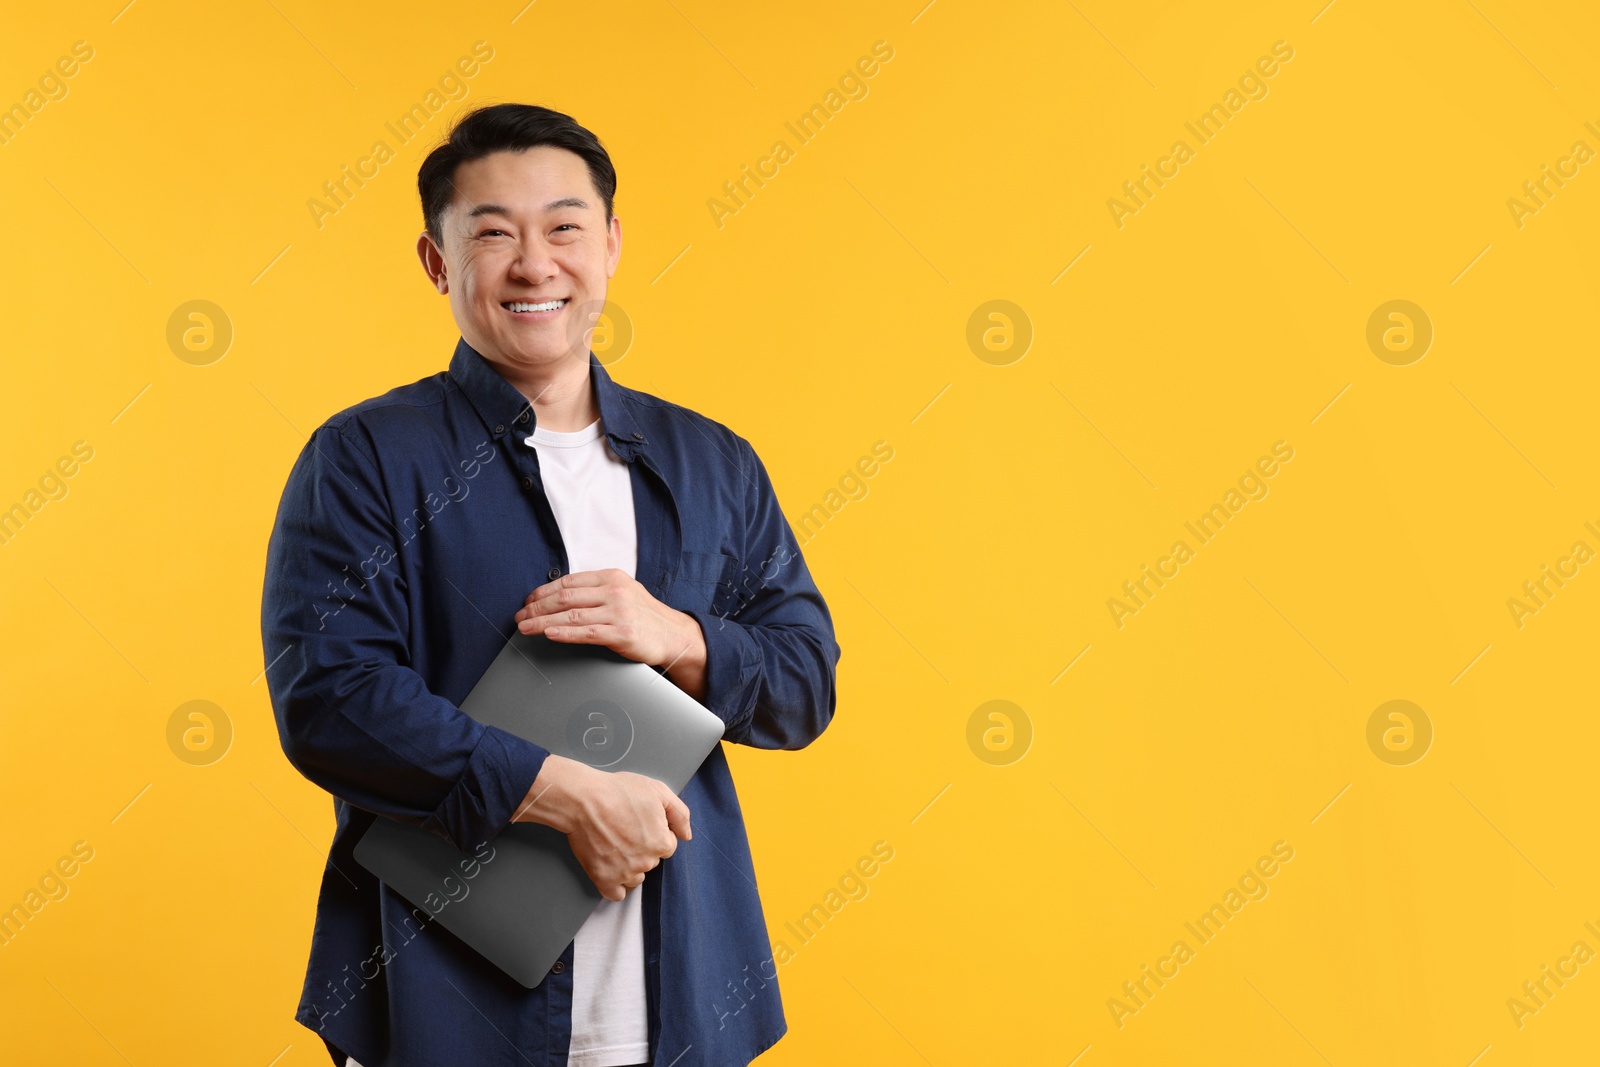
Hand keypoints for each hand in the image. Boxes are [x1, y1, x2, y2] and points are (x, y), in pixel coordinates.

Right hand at [512, 755, 691, 901]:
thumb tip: (687, 835)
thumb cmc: (618, 792)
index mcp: (661, 842)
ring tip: (614, 845)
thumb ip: (680, 814)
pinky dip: (615, 885)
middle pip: (651, 861)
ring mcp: (625, 873)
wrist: (583, 800)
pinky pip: (616, 894)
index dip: (655, 832)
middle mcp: (646, 862)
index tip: (640, 823)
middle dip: (642, 849)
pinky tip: (610, 868)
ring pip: (635, 878)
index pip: (667, 846)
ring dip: (630, 867)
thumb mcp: (658, 791)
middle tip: (624, 829)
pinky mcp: (604, 880)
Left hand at [514, 569, 708, 697]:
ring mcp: (618, 611)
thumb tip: (559, 597)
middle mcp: (614, 590)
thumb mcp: (622, 593)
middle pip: (564, 597)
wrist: (674, 635)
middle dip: (536, 607)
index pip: (568, 582)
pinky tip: (548, 634)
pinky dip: (563, 633)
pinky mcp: (622, 633)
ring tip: (525, 628)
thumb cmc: (645, 616)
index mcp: (611, 577)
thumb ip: (595, 591)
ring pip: (570, 615)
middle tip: (520, 616)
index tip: (527, 602)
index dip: (542, 592)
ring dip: (542, 621)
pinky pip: (586, 632)